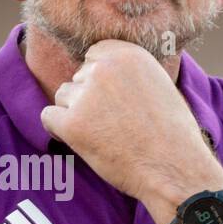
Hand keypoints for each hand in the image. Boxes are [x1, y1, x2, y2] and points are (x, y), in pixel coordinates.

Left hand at [39, 39, 222, 206]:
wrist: (174, 169)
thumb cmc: (171, 134)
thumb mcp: (159, 84)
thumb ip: (129, 72)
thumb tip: (101, 66)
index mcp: (128, 54)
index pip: (93, 55)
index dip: (100, 80)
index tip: (114, 100)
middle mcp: (105, 68)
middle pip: (78, 77)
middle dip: (90, 98)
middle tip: (114, 124)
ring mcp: (86, 96)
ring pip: (63, 97)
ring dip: (76, 114)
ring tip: (104, 135)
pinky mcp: (72, 124)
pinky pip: (48, 117)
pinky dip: (59, 130)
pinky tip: (82, 142)